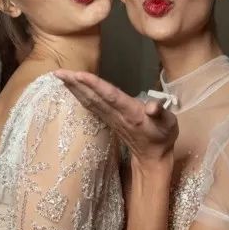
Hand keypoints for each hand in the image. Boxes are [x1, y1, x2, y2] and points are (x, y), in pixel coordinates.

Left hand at [55, 70, 178, 165]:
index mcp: (132, 113)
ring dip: (74, 89)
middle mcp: (118, 115)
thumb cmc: (162, 137)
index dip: (95, 85)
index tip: (79, 75)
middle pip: (94, 98)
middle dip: (76, 85)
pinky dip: (80, 96)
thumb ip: (161, 113)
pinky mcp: (108, 120)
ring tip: (60, 76)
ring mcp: (111, 119)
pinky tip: (72, 89)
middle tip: (59, 72)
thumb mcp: (169, 124)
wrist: (153, 157)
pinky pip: (92, 106)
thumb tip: (152, 106)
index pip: (111, 96)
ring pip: (90, 102)